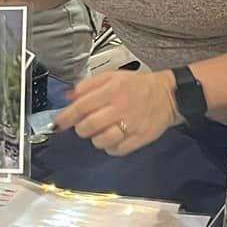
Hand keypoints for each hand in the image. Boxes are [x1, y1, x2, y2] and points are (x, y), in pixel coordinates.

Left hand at [54, 66, 176, 156]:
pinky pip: (117, 150)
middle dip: (80, 128)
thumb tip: (69, 96)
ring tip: (99, 131)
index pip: (82, 106)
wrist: (168, 95)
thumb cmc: (138, 85)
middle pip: (89, 126)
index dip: (66, 117)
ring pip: (101, 140)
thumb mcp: (112, 76)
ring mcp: (131, 124)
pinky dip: (110, 147)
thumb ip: (89, 85)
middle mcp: (121, 107)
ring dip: (95, 138)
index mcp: (112, 90)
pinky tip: (112, 139)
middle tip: (83, 125)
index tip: (58, 123)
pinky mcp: (140, 138)